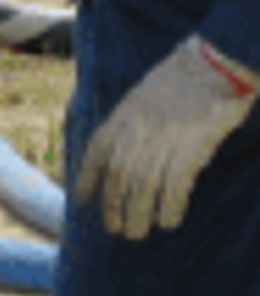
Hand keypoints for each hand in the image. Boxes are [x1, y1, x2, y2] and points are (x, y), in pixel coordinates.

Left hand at [79, 35, 259, 239]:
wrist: (214, 62)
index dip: (87, 177)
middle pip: (118, 177)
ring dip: (138, 214)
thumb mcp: (145, 95)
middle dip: (113, 207)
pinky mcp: (193, 145)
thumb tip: (129, 149)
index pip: (96, 151)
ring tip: (138, 233)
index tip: (81, 199)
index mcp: (123, 114)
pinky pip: (176, 183)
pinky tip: (169, 222)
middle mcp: (137, 128)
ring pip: (143, 186)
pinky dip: (170, 205)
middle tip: (116, 230)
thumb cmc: (185, 78)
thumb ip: (134, 121)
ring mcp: (164, 137)